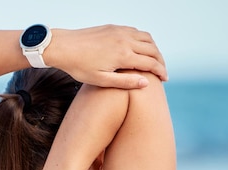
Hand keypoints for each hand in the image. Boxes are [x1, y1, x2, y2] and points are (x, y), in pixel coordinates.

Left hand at [46, 25, 167, 88]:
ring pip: (147, 38)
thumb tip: (146, 83)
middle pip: (153, 49)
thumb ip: (125, 82)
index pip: (151, 63)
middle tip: (162, 72)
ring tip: (154, 61)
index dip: (161, 72)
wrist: (63, 47)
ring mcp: (120, 31)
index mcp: (123, 55)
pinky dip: (144, 40)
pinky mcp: (114, 27)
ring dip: (154, 49)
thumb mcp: (101, 80)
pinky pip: (136, 31)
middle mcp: (125, 40)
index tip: (165, 80)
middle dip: (161, 61)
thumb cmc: (79, 67)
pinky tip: (141, 49)